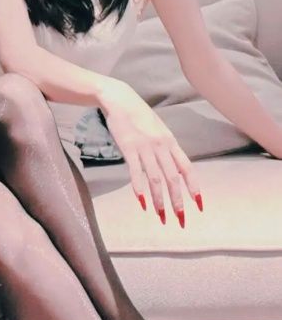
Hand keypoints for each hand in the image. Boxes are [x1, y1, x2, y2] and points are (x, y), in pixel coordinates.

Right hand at [102, 82, 201, 223]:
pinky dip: (139, 188)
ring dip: (159, 200)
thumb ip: (166, 148)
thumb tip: (173, 168)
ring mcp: (145, 147)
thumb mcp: (159, 130)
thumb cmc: (140, 116)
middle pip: (173, 178)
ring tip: (161, 216)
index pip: (187, 168)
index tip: (199, 204)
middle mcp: (161, 146)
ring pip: (156, 179)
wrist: (121, 99)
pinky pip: (136, 171)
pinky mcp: (128, 148)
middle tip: (180, 220)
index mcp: (170, 142)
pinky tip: (141, 202)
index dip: (194, 187)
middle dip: (177, 201)